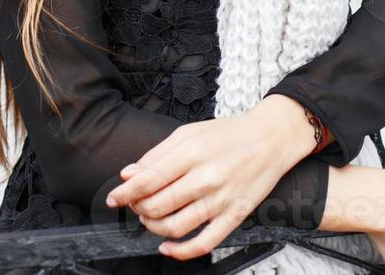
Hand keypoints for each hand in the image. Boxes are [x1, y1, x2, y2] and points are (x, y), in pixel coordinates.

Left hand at [104, 106, 307, 260]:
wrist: (270, 138)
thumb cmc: (228, 134)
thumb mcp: (190, 132)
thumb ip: (159, 153)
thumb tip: (130, 174)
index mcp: (192, 151)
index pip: (149, 178)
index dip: (126, 192)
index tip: (113, 198)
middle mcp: (206, 177)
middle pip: (158, 204)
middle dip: (139, 208)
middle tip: (136, 205)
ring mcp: (221, 199)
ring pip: (175, 226)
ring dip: (154, 227)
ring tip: (149, 219)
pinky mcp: (235, 216)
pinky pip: (204, 243)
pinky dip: (180, 252)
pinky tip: (167, 246)